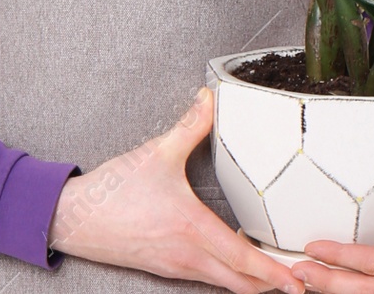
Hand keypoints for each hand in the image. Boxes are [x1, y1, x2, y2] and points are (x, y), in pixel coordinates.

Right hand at [47, 87, 304, 293]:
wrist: (71, 218)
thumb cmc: (113, 190)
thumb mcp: (157, 152)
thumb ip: (191, 125)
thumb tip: (210, 97)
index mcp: (191, 229)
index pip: (241, 259)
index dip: (272, 273)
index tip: (296, 282)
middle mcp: (186, 255)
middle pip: (238, 282)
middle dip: (271, 285)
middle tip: (302, 283)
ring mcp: (175, 265)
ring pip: (222, 283)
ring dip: (251, 283)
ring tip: (279, 277)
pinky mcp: (165, 267)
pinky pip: (205, 278)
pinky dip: (229, 277)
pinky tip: (239, 265)